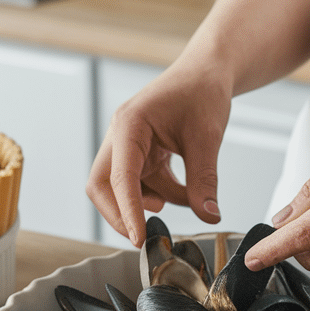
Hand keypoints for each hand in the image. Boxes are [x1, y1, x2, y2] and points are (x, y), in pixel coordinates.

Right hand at [86, 66, 232, 245]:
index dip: (127, 212)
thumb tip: (208, 217)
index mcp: (129, 125)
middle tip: (144, 235)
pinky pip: (142, 183)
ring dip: (148, 203)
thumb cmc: (203, 91)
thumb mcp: (207, 137)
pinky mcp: (140, 152)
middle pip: (101, 186)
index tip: (139, 239)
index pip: (119, 178)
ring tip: (184, 199)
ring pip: (121, 188)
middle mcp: (120, 136)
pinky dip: (162, 194)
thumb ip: (205, 179)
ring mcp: (128, 145)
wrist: (207, 71)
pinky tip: (185, 193)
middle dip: (120, 213)